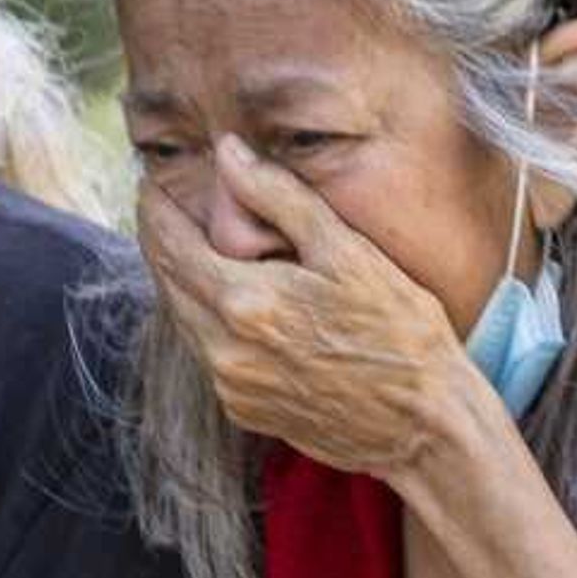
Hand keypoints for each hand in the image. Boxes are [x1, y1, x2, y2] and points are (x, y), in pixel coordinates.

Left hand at [141, 138, 488, 479]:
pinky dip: (211, 324)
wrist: (425, 424)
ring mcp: (232, 387)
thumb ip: (280, 197)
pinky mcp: (246, 412)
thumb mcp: (347, 252)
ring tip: (199, 251)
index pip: (169, 243)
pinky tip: (238, 307)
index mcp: (244, 302)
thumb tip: (228, 152)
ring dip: (184, 284)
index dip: (154, 209)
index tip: (151, 184)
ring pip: (184, 321)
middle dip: (162, 242)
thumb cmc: (400, 333)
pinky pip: (210, 356)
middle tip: (166, 210)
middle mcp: (224, 350)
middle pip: (167, 283)